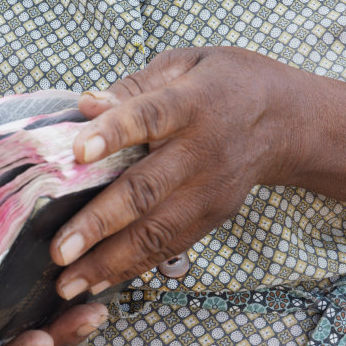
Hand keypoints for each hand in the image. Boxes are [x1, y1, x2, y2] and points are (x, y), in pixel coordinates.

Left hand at [52, 46, 298, 298]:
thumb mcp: (185, 63)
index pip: (150, 117)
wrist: (286, 119)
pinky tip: (98, 281)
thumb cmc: (223, 82)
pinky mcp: (214, 216)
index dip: (114, 133)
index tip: (77, 151)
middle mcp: (202, 151)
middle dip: (100, 222)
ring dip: (110, 260)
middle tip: (60, 248)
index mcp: (192, 103)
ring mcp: (210, 190)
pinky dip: (134, 267)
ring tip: (69, 282)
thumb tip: (86, 105)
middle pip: (147, 189)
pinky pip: (171, 246)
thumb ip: (134, 86)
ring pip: (157, 231)